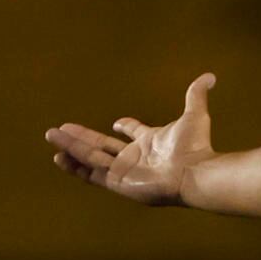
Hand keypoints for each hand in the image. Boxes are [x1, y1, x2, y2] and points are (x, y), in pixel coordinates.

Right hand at [45, 73, 217, 205]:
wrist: (195, 172)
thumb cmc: (196, 148)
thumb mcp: (194, 115)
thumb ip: (195, 95)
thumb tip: (210, 76)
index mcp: (150, 142)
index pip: (133, 133)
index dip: (126, 126)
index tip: (117, 122)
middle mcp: (135, 157)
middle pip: (101, 146)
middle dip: (79, 137)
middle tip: (58, 128)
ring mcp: (125, 171)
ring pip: (90, 158)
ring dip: (70, 147)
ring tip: (51, 136)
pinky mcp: (118, 183)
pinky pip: (92, 172)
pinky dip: (75, 165)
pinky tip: (59, 156)